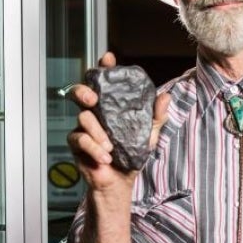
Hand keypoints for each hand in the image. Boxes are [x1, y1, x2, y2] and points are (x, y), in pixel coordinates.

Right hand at [65, 52, 168, 192]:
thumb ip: (156, 117)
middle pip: (81, 92)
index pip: (105, 82)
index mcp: (110, 106)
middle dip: (84, 91)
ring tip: (110, 147)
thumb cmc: (131, 156)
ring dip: (97, 131)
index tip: (108, 59)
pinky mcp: (77, 144)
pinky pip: (80, 139)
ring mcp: (84, 127)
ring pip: (82, 117)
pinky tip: (105, 157)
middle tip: (93, 99)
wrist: (120, 183)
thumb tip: (165, 97)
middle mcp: (95, 113)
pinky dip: (93, 148)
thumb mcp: (149, 136)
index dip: (104, 68)